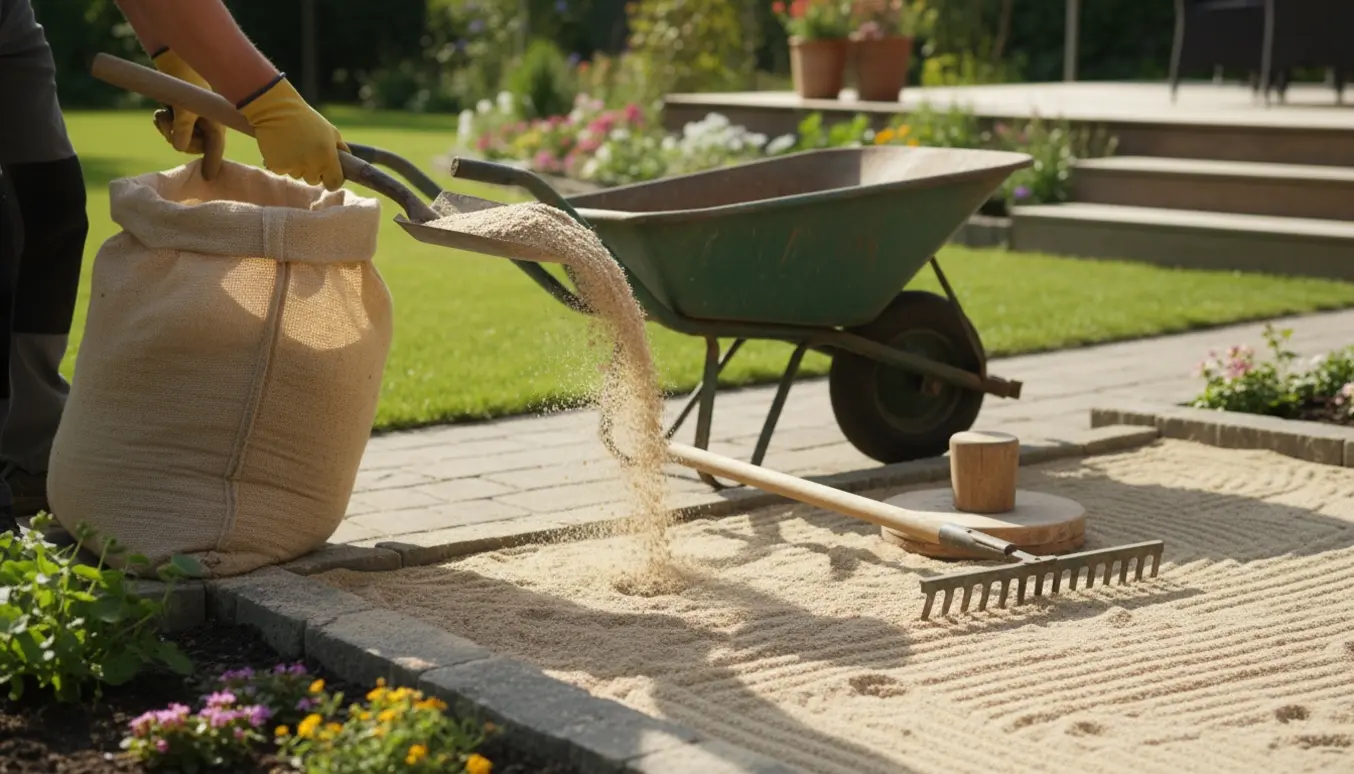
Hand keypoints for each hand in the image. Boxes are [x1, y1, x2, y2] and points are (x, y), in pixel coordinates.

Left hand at [151, 49, 225, 179]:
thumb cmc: (188, 83)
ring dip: (166, 128)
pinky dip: (163, 122)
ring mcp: (194, 123)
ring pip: (177, 138)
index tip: (208, 178)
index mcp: (216, 126)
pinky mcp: (182, 118)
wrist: (177, 63)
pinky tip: (162, 111)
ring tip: (163, 112)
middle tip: (167, 120)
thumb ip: (183, 128)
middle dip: (177, 137)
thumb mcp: (185, 107)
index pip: (215, 150)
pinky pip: (169, 130)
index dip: (212, 163)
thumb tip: (178, 148)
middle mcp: (206, 127)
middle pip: (192, 146)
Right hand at [237, 76, 348, 190]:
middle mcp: (311, 164)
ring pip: (298, 175)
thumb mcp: (330, 132)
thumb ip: (341, 150)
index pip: (334, 183)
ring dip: (296, 165)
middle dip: (312, 170)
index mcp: (327, 157)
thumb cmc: (306, 120)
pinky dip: (282, 163)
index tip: (328, 174)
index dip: (332, 180)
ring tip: (292, 146)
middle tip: (306, 151)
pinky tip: (281, 147)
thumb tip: (349, 164)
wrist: (276, 109)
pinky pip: (282, 171)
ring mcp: (293, 166)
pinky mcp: (276, 166)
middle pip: (314, 180)